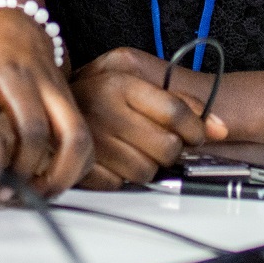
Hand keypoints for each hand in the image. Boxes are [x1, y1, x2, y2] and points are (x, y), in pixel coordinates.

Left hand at [0, 10, 93, 195]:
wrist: (7, 22)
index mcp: (16, 77)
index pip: (32, 129)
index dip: (21, 166)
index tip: (1, 188)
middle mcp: (48, 85)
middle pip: (75, 136)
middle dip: (59, 177)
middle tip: (31, 198)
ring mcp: (65, 94)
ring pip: (86, 140)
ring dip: (68, 175)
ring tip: (39, 194)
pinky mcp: (71, 102)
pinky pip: (83, 138)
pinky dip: (72, 165)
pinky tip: (46, 177)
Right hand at [70, 47, 228, 190]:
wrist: (44, 98)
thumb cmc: (105, 93)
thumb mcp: (143, 80)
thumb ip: (185, 101)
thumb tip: (219, 128)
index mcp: (120, 79)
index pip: (177, 113)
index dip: (196, 128)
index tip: (196, 134)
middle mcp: (100, 104)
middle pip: (166, 146)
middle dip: (170, 149)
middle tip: (159, 141)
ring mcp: (86, 135)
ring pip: (145, 171)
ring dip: (146, 165)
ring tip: (135, 149)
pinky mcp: (75, 162)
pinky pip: (117, 183)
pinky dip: (120, 176)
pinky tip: (115, 160)